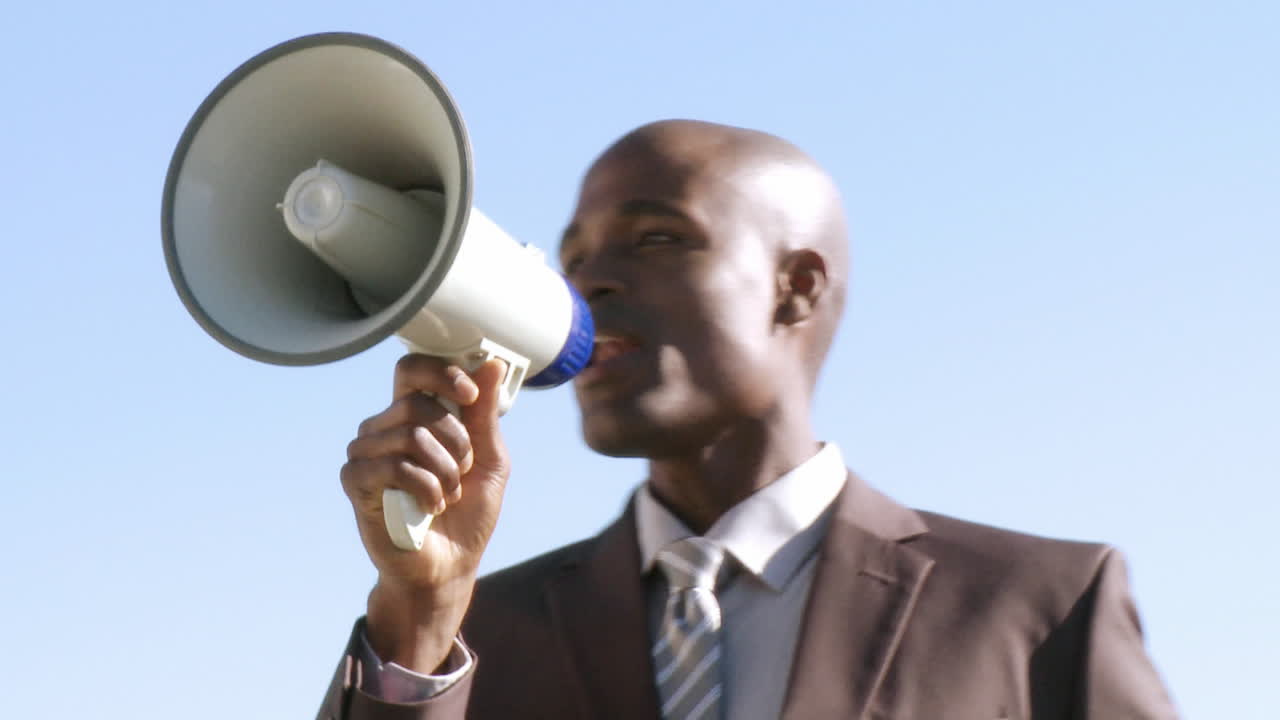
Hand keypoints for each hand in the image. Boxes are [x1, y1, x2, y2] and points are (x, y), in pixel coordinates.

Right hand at [340, 354, 510, 672]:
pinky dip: (425, 488)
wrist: (449, 566)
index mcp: (415, 415)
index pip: (413, 369)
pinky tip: (430, 506)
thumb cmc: (467, 513)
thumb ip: (486, 414)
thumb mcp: (490, 458)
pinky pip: (394, 466)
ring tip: (447, 495)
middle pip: (418, 402)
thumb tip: (493, 365)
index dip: (443, 374)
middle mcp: (385, 427)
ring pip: (410, 435)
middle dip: (456, 441)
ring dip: (445, 471)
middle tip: (462, 472)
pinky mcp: (356, 482)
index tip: (470, 396)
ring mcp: (366, 453)